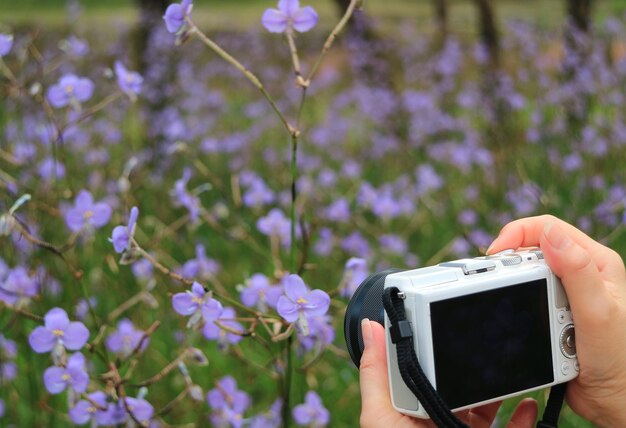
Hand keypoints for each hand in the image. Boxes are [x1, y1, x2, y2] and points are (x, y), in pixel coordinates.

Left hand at [359, 318, 538, 427]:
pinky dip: (522, 417)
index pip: (425, 372)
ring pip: (488, 408)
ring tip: (510, 370)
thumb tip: (369, 326)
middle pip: (461, 389)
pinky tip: (525, 404)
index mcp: (411, 412)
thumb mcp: (381, 419)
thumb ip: (375, 375)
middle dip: (474, 370)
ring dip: (501, 389)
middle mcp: (438, 420)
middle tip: (487, 348)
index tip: (448, 326)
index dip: (436, 350)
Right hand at [487, 215, 625, 427]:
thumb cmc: (618, 359)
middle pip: (531, 249)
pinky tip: (525, 320)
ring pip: (525, 273)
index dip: (517, 234)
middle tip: (498, 281)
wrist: (613, 399)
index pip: (548, 229)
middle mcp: (581, 272)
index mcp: (596, 261)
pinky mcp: (552, 310)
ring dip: (515, 289)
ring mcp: (565, 291)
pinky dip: (518, 306)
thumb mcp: (598, 312)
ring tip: (520, 308)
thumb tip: (550, 234)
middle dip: (511, 263)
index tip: (495, 254)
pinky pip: (524, 297)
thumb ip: (577, 271)